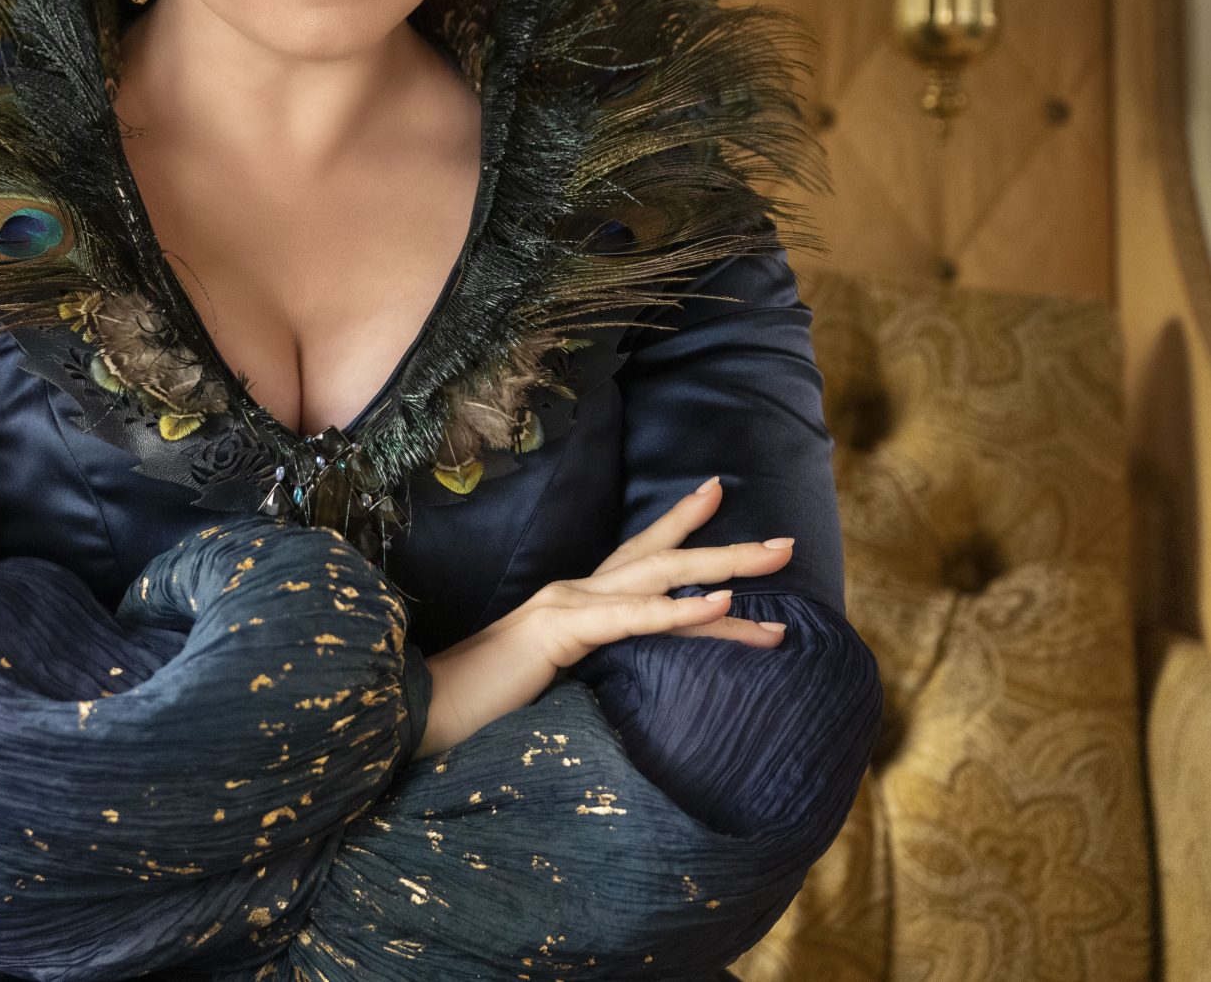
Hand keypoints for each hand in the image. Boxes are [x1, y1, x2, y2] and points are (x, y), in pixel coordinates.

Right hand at [410, 477, 795, 759]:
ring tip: (777, 561)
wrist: (423, 719)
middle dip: (727, 547)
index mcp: (570, 605)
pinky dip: (681, 610)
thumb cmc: (482, 713)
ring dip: (724, 566)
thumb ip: (588, 676)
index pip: (634, 556)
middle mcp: (569, 592)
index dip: (679, 524)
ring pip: (658, 577)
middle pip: (660, 558)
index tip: (717, 491)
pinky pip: (630, 619)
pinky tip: (724, 602)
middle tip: (787, 544)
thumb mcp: (552, 691)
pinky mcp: (556, 632)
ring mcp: (562, 606)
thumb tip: (627, 691)